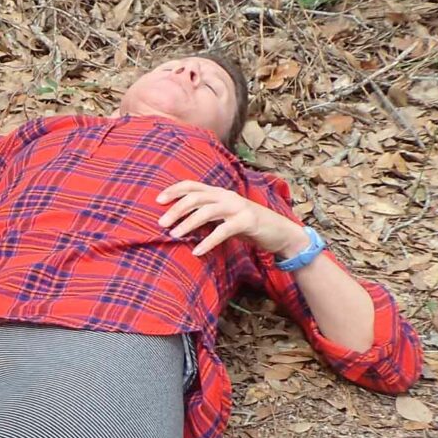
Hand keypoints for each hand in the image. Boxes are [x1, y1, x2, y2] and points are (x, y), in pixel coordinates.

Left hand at [156, 181, 308, 257]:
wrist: (280, 232)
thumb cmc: (247, 225)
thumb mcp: (223, 217)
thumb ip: (206, 215)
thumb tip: (177, 222)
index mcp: (219, 193)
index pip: (192, 185)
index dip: (174, 190)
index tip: (157, 201)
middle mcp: (227, 196)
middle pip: (195, 197)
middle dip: (176, 209)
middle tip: (161, 224)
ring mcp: (238, 207)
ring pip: (207, 211)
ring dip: (188, 223)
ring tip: (174, 235)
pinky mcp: (247, 221)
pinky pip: (223, 230)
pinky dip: (208, 241)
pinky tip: (197, 252)